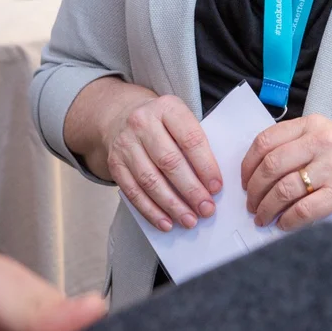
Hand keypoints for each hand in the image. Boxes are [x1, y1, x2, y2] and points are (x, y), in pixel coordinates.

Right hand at [103, 94, 222, 231]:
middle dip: (191, 190)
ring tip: (189, 220)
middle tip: (206, 209)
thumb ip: (196, 143)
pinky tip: (165, 222)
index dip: (205, 165)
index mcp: (167, 108)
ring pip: (150, 180)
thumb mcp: (180, 119)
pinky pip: (133, 192)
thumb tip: (212, 182)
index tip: (216, 187)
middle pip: (169, 162)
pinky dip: (150, 210)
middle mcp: (143, 123)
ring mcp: (126, 144)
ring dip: (172, 205)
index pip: (190, 138)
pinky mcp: (114, 164)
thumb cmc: (162, 123)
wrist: (122, 116)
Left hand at [241, 115, 331, 228]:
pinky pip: (305, 210)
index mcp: (314, 125)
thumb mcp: (331, 134)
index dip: (247, 164)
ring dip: (266, 208)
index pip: (266, 140)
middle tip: (250, 204)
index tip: (244, 180)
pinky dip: (288, 221)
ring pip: (284, 189)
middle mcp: (322, 142)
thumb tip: (262, 168)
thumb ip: (300, 143)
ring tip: (262, 218)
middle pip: (271, 166)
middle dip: (253, 190)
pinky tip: (283, 225)